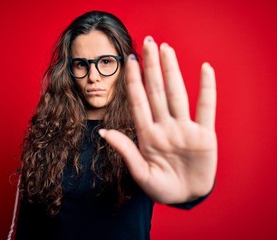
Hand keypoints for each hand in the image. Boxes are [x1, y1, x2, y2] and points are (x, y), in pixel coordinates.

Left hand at [99, 36, 216, 203]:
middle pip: (157, 91)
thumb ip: (125, 150)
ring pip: (178, 94)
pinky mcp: (205, 135)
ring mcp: (185, 129)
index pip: (139, 101)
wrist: (185, 198)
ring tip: (166, 49)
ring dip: (173, 71)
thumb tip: (103, 131)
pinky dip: (207, 89)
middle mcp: (165, 126)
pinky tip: (205, 69)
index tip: (128, 60)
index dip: (134, 81)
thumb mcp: (140, 173)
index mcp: (148, 134)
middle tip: (148, 42)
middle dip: (152, 67)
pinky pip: (206, 108)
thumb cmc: (161, 188)